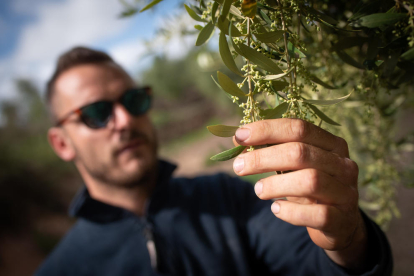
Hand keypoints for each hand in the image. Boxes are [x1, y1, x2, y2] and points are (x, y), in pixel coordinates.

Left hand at [233, 119, 367, 268]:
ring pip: (310, 181)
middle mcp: (343, 165)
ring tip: (258, 190)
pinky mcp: (342, 219)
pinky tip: (276, 209)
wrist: (339, 223)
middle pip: (300, 153)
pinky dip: (292, 212)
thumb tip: (237, 137)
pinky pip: (318, 214)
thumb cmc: (309, 187)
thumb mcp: (292, 166)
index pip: (299, 128)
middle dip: (263, 158)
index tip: (240, 136)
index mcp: (332, 144)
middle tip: (238, 166)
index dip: (267, 129)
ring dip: (276, 184)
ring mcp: (346, 192)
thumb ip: (270, 150)